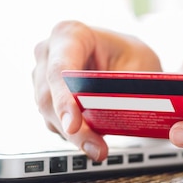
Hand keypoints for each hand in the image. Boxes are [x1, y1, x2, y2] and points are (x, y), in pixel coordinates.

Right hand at [32, 20, 161, 159]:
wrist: (130, 62)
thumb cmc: (132, 56)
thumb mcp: (138, 65)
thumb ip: (125, 86)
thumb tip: (122, 111)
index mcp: (70, 34)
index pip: (60, 69)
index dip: (64, 98)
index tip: (73, 124)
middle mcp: (49, 53)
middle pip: (49, 96)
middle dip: (72, 127)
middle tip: (95, 148)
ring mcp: (43, 77)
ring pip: (48, 113)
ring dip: (74, 136)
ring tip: (99, 149)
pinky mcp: (48, 99)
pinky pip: (54, 122)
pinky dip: (73, 136)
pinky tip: (93, 141)